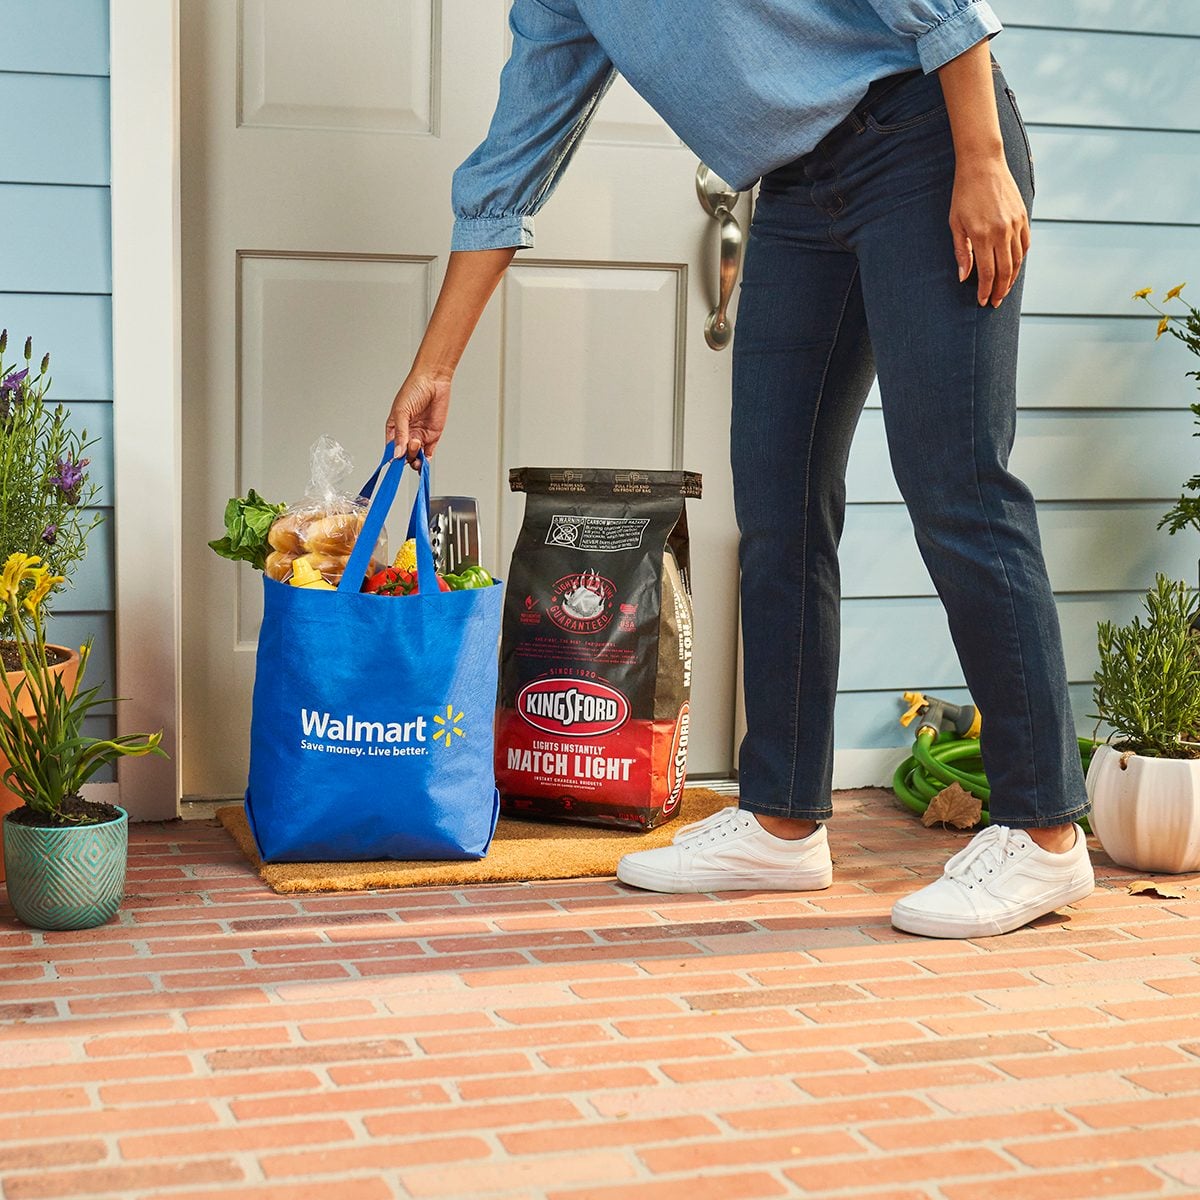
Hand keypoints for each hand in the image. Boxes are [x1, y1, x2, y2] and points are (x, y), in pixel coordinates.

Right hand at [386, 371, 450, 465]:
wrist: (433, 380)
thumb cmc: (413, 389)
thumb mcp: (401, 412)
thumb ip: (400, 434)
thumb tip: (397, 454)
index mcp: (394, 428)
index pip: (391, 449)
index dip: (393, 457)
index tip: (395, 461)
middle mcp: (406, 434)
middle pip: (404, 455)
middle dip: (406, 455)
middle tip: (411, 444)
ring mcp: (419, 436)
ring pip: (415, 457)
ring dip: (416, 458)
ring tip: (417, 444)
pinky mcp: (432, 437)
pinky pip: (428, 454)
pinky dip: (426, 460)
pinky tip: (425, 460)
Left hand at [949, 157, 1030, 307]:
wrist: (983, 164)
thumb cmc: (963, 195)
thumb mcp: (956, 224)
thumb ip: (962, 252)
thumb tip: (964, 277)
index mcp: (983, 236)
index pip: (987, 273)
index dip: (986, 290)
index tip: (983, 301)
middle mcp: (1002, 232)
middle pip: (1005, 271)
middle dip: (1000, 290)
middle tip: (994, 302)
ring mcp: (1015, 224)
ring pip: (1017, 260)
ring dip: (1011, 278)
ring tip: (1004, 290)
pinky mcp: (1023, 216)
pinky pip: (1025, 245)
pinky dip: (1020, 260)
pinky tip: (1013, 268)